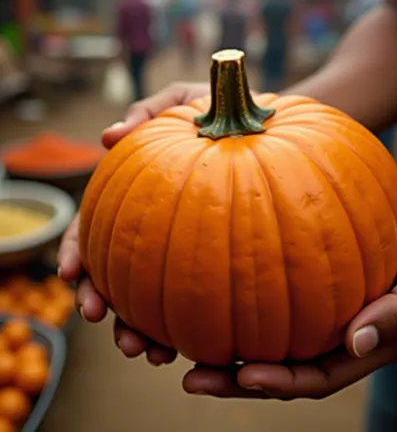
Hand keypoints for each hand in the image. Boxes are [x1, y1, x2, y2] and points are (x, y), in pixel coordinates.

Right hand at [57, 82, 208, 363]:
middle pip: (117, 270)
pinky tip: (188, 344)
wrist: (268, 123)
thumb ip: (150, 112)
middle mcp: (154, 223)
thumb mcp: (184, 99)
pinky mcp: (215, 257)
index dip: (79, 251)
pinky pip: (194, 296)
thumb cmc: (222, 109)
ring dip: (141, 327)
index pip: (97, 225)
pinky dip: (185, 321)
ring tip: (147, 351)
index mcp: (137, 190)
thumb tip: (108, 136)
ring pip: (151, 294)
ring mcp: (184, 244)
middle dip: (107, 302)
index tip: (73, 274)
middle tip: (110, 326)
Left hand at [181, 207, 396, 398]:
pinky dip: (246, 302)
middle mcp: (341, 336)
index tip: (242, 376)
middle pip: (286, 367)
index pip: (320, 377)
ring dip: (231, 347)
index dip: (282, 383)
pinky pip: (277, 300)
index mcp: (370, 344)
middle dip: (239, 379)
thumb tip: (357, 343)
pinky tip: (214, 291)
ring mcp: (326, 312)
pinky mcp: (316, 285)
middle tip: (192, 378)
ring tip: (185, 346)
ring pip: (274, 338)